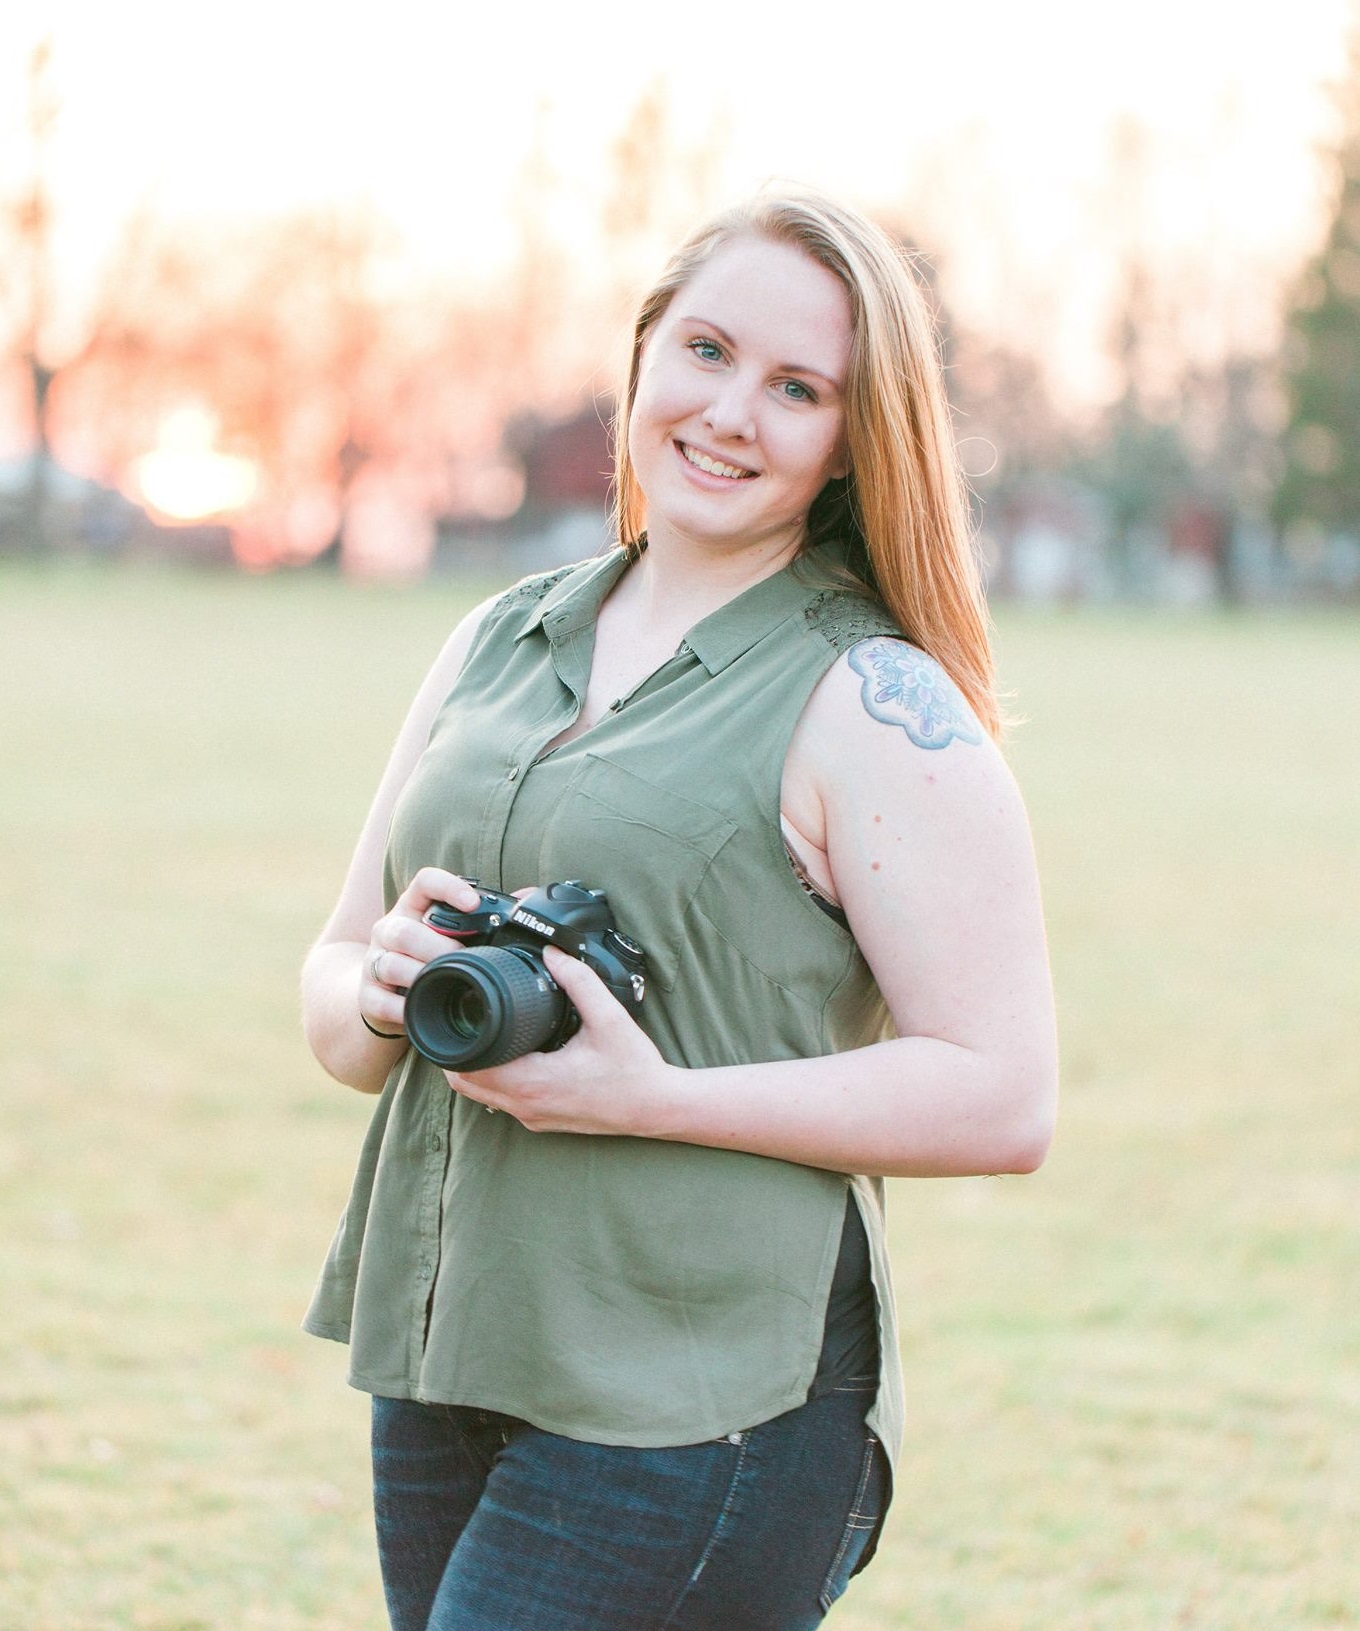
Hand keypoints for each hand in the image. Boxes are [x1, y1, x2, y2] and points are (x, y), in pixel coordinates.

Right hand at [360, 866, 483, 1037]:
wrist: (381, 990)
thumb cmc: (427, 955)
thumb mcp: (449, 931)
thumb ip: (481, 918)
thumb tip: (526, 899)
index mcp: (414, 906)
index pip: (425, 881)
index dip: (448, 887)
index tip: (473, 902)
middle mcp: (390, 929)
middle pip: (403, 930)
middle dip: (437, 948)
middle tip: (462, 960)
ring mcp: (375, 961)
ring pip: (389, 964)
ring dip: (420, 976)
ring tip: (442, 984)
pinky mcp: (366, 994)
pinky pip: (381, 1001)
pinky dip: (404, 1009)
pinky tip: (422, 1009)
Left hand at [446, 945, 674, 1135]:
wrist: (658, 1109)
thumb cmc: (635, 1070)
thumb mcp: (610, 1018)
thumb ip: (579, 981)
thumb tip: (553, 953)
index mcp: (534, 1082)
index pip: (470, 1067)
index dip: (457, 1041)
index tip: (461, 1015)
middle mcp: (527, 1106)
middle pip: (466, 1084)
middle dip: (458, 1053)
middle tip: (466, 1019)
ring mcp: (533, 1118)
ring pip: (482, 1097)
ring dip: (475, 1069)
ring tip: (484, 1035)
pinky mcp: (543, 1122)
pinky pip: (504, 1103)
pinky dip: (496, 1081)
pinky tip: (510, 1057)